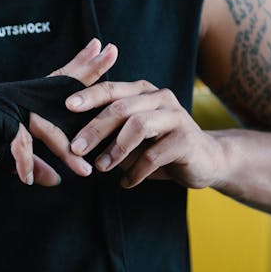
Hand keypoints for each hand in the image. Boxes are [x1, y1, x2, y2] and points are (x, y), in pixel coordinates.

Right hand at [0, 38, 117, 185]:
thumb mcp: (3, 154)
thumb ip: (31, 160)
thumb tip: (54, 179)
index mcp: (20, 100)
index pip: (56, 81)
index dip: (79, 65)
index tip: (102, 48)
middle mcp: (15, 96)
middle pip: (58, 86)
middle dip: (87, 71)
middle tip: (112, 52)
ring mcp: (3, 104)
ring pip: (44, 123)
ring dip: (64, 149)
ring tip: (84, 171)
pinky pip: (17, 140)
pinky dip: (23, 162)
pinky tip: (29, 179)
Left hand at [65, 79, 225, 188]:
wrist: (204, 161)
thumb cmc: (157, 146)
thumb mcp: (130, 134)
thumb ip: (108, 131)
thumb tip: (73, 140)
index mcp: (142, 91)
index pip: (111, 89)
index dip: (88, 96)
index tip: (66, 106)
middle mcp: (159, 97)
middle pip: (121, 108)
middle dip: (94, 128)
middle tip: (75, 148)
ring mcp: (176, 116)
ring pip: (138, 126)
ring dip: (115, 150)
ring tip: (100, 167)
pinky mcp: (187, 139)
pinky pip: (153, 155)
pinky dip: (135, 171)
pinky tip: (126, 182)